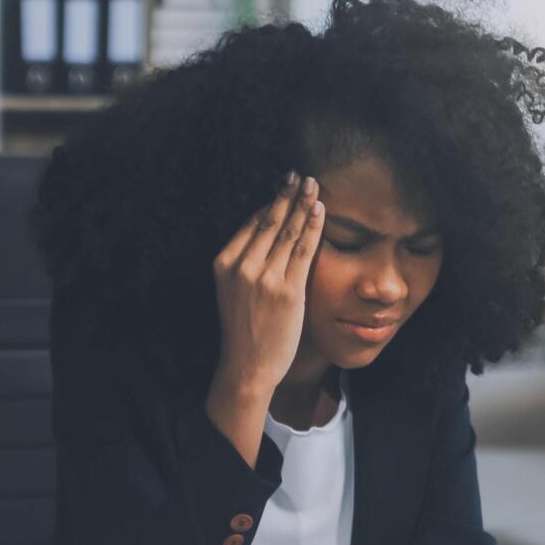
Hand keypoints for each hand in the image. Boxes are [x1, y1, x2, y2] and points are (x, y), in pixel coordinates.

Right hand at [205, 172, 325, 464]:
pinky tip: (320, 211)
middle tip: (301, 176)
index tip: (284, 186)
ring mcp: (264, 278)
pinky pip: (303, 251)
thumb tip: (270, 238)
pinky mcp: (287, 290)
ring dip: (302, 204)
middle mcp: (241, 267)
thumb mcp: (233, 292)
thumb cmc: (244, 332)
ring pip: (287, 232)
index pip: (251, 224)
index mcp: (224, 264)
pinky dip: (312, 227)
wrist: (247, 368)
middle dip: (287, 195)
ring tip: (314, 185)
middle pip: (269, 221)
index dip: (270, 202)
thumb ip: (247, 265)